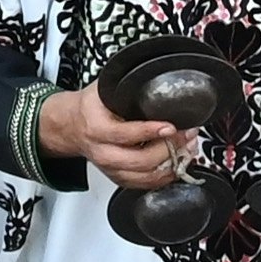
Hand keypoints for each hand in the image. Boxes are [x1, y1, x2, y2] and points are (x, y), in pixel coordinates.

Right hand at [33, 85, 192, 189]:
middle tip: (186, 135)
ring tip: (188, 147)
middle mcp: (103, 153)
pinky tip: (178, 162)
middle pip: (139, 161)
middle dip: (169, 149)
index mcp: (96, 128)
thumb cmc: (91, 107)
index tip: (170, 127)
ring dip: (172, 163)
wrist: (73, 127)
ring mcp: (110, 169)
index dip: (150, 132)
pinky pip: (145, 184)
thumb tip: (155, 77)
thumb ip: (125, 88)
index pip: (125, 134)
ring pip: (145, 176)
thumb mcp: (103, 91)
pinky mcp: (118, 178)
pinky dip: (165, 175)